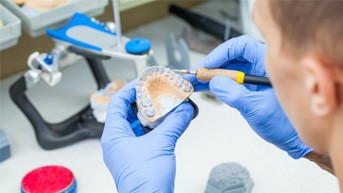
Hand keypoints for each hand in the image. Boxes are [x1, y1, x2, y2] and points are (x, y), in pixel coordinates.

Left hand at [101, 80, 193, 192]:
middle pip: (128, 111)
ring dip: (152, 114)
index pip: (117, 102)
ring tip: (164, 105)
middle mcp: (118, 141)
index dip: (130, 89)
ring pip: (138, 123)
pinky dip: (156, 127)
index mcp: (114, 135)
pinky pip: (145, 134)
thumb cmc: (145, 182)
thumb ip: (175, 123)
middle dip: (144, 101)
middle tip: (157, 92)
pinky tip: (168, 122)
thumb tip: (184, 110)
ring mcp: (127, 149)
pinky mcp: (138, 155)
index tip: (143, 82)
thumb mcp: (161, 144)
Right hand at [185, 35, 312, 158]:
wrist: (291, 139)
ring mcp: (252, 77)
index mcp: (268, 64)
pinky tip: (203, 87)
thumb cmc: (285, 123)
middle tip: (196, 74)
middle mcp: (259, 67)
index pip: (242, 47)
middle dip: (212, 65)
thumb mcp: (258, 109)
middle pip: (231, 57)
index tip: (209, 65)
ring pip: (227, 69)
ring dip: (210, 75)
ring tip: (194, 81)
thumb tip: (215, 83)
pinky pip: (229, 81)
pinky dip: (215, 84)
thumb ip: (235, 95)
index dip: (222, 53)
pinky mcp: (247, 88)